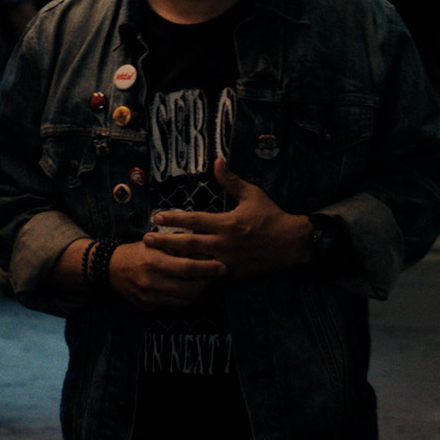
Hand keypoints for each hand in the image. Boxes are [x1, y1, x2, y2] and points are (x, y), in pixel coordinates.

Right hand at [108, 241, 226, 311]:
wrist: (111, 269)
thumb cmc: (137, 251)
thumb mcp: (156, 242)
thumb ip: (178, 246)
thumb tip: (204, 248)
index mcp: (154, 262)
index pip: (187, 268)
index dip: (207, 269)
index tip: (222, 266)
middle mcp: (152, 282)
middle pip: (189, 289)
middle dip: (207, 283)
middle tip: (217, 275)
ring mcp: (150, 298)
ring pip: (184, 302)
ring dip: (199, 294)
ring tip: (206, 283)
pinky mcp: (149, 308)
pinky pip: (174, 308)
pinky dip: (186, 301)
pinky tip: (191, 292)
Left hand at [144, 156, 312, 279]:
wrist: (293, 244)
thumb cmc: (271, 216)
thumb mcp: (252, 195)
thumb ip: (231, 180)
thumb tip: (217, 161)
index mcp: (226, 223)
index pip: (193, 220)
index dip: (173, 218)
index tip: (156, 217)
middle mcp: (224, 243)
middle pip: (188, 244)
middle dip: (165, 242)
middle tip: (146, 240)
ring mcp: (228, 261)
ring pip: (196, 264)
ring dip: (175, 261)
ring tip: (157, 259)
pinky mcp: (234, 275)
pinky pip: (210, 278)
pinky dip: (195, 277)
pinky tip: (180, 278)